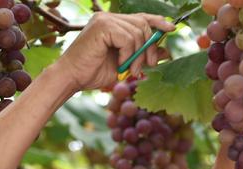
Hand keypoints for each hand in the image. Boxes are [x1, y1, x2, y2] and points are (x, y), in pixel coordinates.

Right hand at [56, 12, 174, 90]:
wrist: (72, 78)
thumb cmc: (93, 72)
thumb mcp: (124, 64)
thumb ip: (143, 56)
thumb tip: (166, 51)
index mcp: (113, 23)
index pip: (141, 17)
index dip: (158, 21)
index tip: (171, 29)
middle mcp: (109, 17)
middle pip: (143, 24)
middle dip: (150, 47)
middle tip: (148, 66)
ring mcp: (104, 20)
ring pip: (137, 32)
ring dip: (138, 55)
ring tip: (131, 70)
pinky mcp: (102, 26)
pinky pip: (127, 38)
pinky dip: (128, 54)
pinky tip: (120, 63)